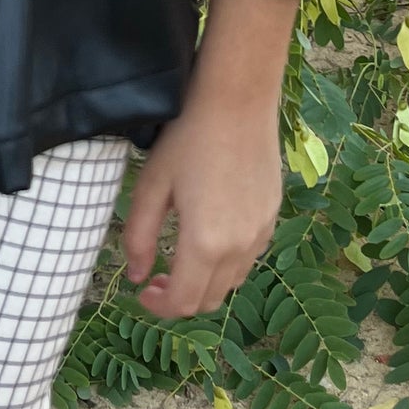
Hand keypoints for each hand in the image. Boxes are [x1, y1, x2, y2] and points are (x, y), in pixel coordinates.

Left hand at [120, 0, 300, 318]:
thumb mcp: (152, 186)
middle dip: (179, 299)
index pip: (184, 302)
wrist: (237, 101)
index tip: (142, 292)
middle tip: (156, 278)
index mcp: (205, 243)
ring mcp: (261, 233)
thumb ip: (139, 237)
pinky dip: (225, 264)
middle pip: (209, 301)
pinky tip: (209, 237)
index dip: (159, 308)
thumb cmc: (187, 138)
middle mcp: (239, 247)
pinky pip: (248, 258)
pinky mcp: (272, 217)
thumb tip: (136, 276)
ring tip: (180, 259)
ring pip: (231, 282)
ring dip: (204, 283)